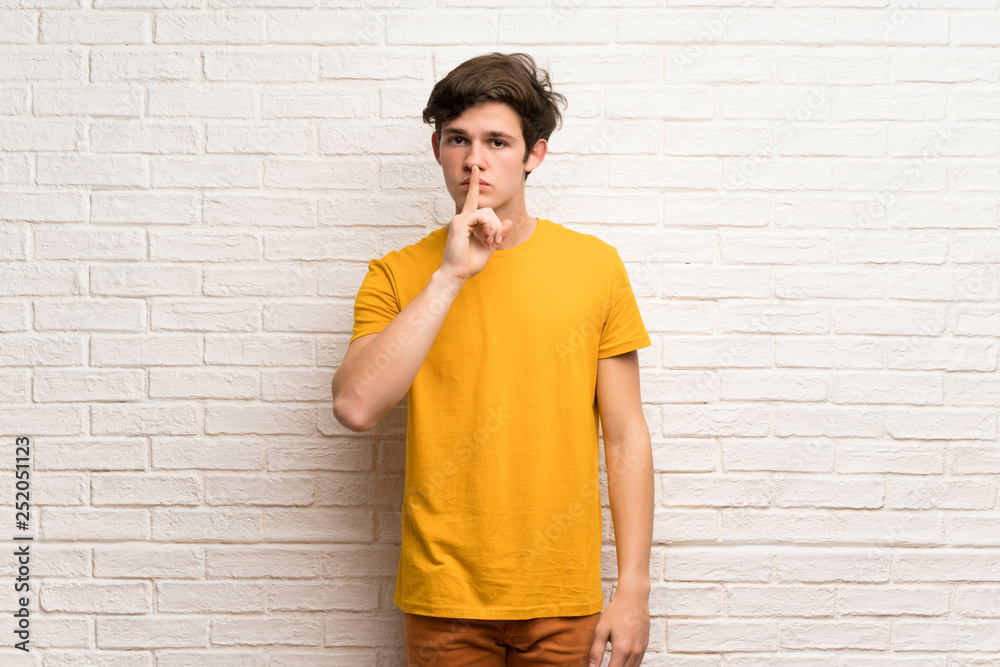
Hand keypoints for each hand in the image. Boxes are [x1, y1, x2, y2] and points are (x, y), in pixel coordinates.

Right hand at [439, 165, 513, 282]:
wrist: (457, 273)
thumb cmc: (469, 262)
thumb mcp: (490, 245)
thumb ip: (498, 233)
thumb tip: (509, 222)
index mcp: (467, 221)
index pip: (472, 199)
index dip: (475, 184)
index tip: (476, 169)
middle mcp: (461, 217)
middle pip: (488, 210)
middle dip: (497, 225)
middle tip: (496, 240)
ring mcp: (459, 219)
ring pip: (487, 212)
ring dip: (494, 228)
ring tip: (490, 240)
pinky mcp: (459, 223)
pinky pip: (482, 217)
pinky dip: (489, 227)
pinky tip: (486, 238)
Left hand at [588, 585, 649, 666]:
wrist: (634, 598)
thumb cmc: (617, 611)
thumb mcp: (601, 630)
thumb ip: (596, 651)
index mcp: (622, 649)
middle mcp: (634, 652)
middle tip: (604, 664)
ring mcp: (641, 649)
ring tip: (612, 663)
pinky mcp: (645, 645)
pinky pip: (638, 662)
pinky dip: (630, 665)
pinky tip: (622, 662)